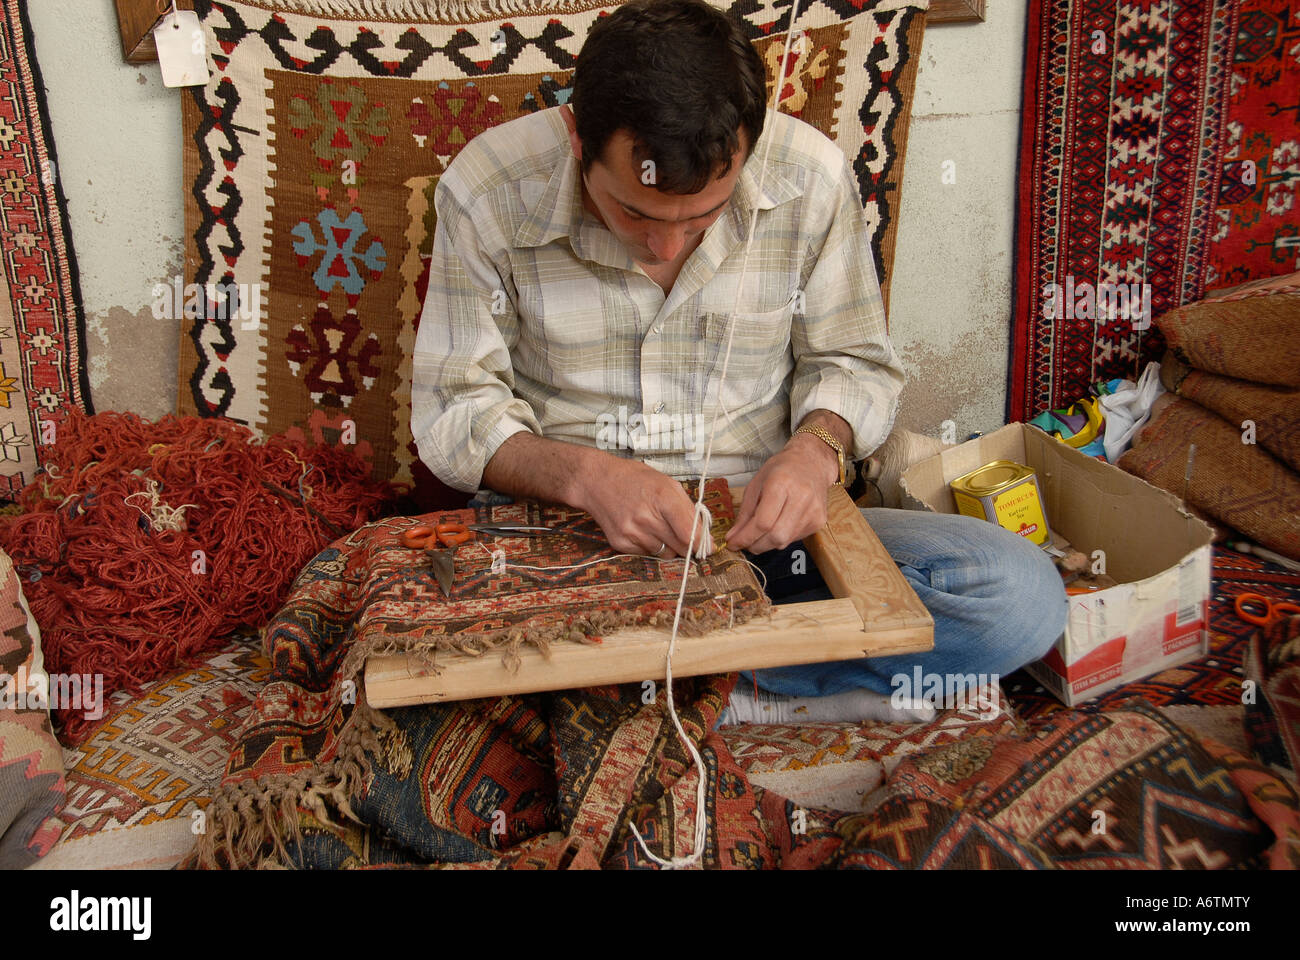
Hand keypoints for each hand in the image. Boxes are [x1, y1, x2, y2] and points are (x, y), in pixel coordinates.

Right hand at [574, 454, 710, 558]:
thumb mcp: (667, 484)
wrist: (596, 481)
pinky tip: (642, 529)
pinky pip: (647, 554)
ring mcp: (631, 532)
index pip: (690, 534)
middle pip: (680, 547)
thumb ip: (689, 509)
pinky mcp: (620, 543)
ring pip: (665, 554)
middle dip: (688, 545)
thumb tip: (705, 538)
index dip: (702, 544)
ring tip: (658, 526)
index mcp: (663, 498)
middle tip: (685, 536)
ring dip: (668, 545)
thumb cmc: (635, 479)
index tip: (707, 548)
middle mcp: (646, 518)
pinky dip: (650, 546)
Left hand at [726, 435, 836, 553]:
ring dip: (767, 544)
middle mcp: (801, 498)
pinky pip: (794, 539)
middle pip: (776, 536)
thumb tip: (733, 537)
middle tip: (745, 543)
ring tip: (759, 534)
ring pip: (785, 541)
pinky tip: (778, 526)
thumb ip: (745, 513)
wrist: (812, 462)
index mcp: (781, 484)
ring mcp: (814, 511)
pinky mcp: (819, 521)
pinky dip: (781, 538)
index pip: (762, 522)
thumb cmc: (782, 470)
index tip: (733, 544)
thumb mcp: (756, 484)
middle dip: (756, 545)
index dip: (745, 538)